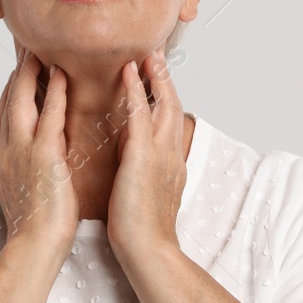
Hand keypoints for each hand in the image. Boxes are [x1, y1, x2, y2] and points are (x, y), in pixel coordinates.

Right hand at [0, 48, 76, 251]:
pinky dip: (54, 91)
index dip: (11, 92)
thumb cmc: (37, 229)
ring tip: (38, 50)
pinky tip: (61, 74)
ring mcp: (22, 151)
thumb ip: (30, 171)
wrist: (34, 246)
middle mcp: (7, 151)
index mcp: (3, 161)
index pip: (4, 117)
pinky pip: (48, 114)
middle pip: (8, 102)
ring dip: (30, 72)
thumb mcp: (26, 193)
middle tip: (24, 50)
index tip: (18, 73)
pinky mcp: (42, 154)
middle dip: (16, 75)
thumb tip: (42, 161)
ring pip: (22, 101)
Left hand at [107, 48, 186, 263]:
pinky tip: (128, 70)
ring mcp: (160, 153)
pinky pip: (141, 114)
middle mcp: (171, 153)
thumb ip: (141, 169)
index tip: (157, 80)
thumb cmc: (140, 229)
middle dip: (165, 79)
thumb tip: (130, 154)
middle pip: (174, 106)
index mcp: (170, 163)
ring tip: (146, 53)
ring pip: (164, 103)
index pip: (170, 123)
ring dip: (156, 75)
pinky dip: (137, 89)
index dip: (165, 99)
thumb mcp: (144, 192)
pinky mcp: (144, 156)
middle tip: (156, 54)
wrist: (147, 250)